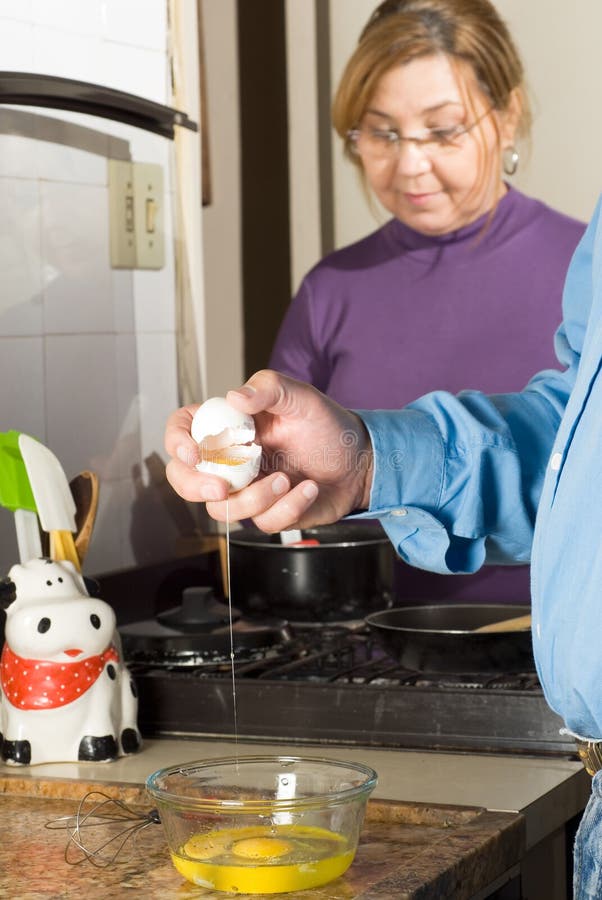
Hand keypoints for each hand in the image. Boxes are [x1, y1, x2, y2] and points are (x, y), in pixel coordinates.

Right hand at [164, 370, 373, 531]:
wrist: (359, 461)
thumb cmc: (326, 426)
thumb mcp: (301, 397)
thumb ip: (269, 388)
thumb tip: (234, 396)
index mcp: (228, 426)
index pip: (183, 429)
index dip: (177, 442)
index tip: (193, 453)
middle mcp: (229, 460)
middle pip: (184, 479)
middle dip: (196, 486)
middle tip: (222, 487)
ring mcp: (246, 490)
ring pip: (222, 509)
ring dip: (255, 498)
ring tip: (287, 479)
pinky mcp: (267, 513)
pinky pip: (262, 523)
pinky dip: (288, 507)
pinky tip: (309, 489)